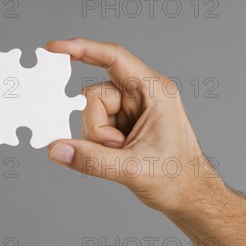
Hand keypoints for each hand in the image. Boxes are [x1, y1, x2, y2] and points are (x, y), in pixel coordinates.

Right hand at [45, 38, 224, 213]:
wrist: (191, 198)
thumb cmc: (178, 179)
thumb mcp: (132, 169)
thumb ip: (91, 159)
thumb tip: (56, 149)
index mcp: (153, 91)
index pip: (113, 58)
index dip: (82, 49)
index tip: (54, 48)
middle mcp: (142, 95)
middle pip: (95, 96)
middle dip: (96, 127)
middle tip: (117, 149)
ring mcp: (132, 109)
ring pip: (91, 112)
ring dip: (98, 138)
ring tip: (122, 155)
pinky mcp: (124, 123)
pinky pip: (95, 125)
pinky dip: (98, 143)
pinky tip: (117, 155)